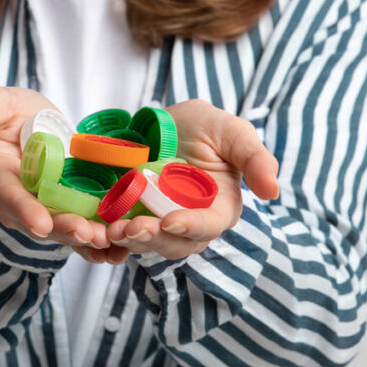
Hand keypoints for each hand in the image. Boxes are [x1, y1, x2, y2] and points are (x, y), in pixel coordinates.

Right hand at [0, 85, 123, 262]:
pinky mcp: (69, 211)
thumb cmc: (10, 113)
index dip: (23, 210)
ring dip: (87, 239)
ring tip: (109, 241)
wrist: (35, 125)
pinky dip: (102, 245)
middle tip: (87, 234)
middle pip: (41, 220)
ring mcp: (46, 209)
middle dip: (64, 229)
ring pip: (65, 229)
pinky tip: (121, 252)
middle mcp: (19, 201)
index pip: (7, 196)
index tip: (39, 223)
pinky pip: (84, 231)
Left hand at [107, 99, 279, 259]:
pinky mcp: (129, 219)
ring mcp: (157, 223)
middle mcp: (188, 223)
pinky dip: (106, 240)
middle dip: (153, 239)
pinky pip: (119, 237)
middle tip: (130, 229)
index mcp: (218, 208)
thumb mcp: (231, 131)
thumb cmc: (204, 126)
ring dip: (128, 241)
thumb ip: (254, 157)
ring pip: (145, 244)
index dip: (191, 226)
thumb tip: (273, 189)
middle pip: (174, 244)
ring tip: (109, 231)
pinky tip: (93, 233)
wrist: (161, 122)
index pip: (208, 225)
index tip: (171, 221)